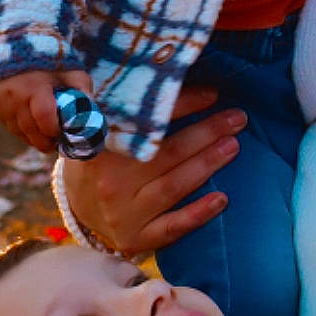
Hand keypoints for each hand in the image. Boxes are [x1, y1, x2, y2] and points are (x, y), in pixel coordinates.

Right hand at [0, 67, 92, 153]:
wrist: (13, 50)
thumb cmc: (46, 62)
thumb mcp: (68, 70)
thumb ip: (81, 88)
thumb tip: (92, 110)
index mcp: (34, 86)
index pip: (44, 117)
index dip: (54, 130)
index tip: (62, 134)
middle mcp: (15, 97)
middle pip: (30, 130)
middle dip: (44, 142)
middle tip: (55, 144)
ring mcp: (2, 104)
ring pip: (19, 132)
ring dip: (33, 140)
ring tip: (46, 140)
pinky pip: (10, 128)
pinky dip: (22, 133)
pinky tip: (33, 132)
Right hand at [63, 86, 247, 257]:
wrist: (78, 210)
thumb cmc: (102, 160)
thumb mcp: (104, 132)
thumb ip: (130, 112)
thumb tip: (176, 77)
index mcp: (101, 147)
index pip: (147, 122)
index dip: (183, 105)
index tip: (213, 93)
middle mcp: (110, 181)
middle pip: (166, 153)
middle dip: (206, 132)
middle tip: (237, 118)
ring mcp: (122, 213)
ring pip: (173, 186)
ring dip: (207, 164)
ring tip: (233, 145)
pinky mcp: (135, 239)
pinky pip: (171, 228)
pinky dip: (197, 214)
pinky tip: (222, 199)